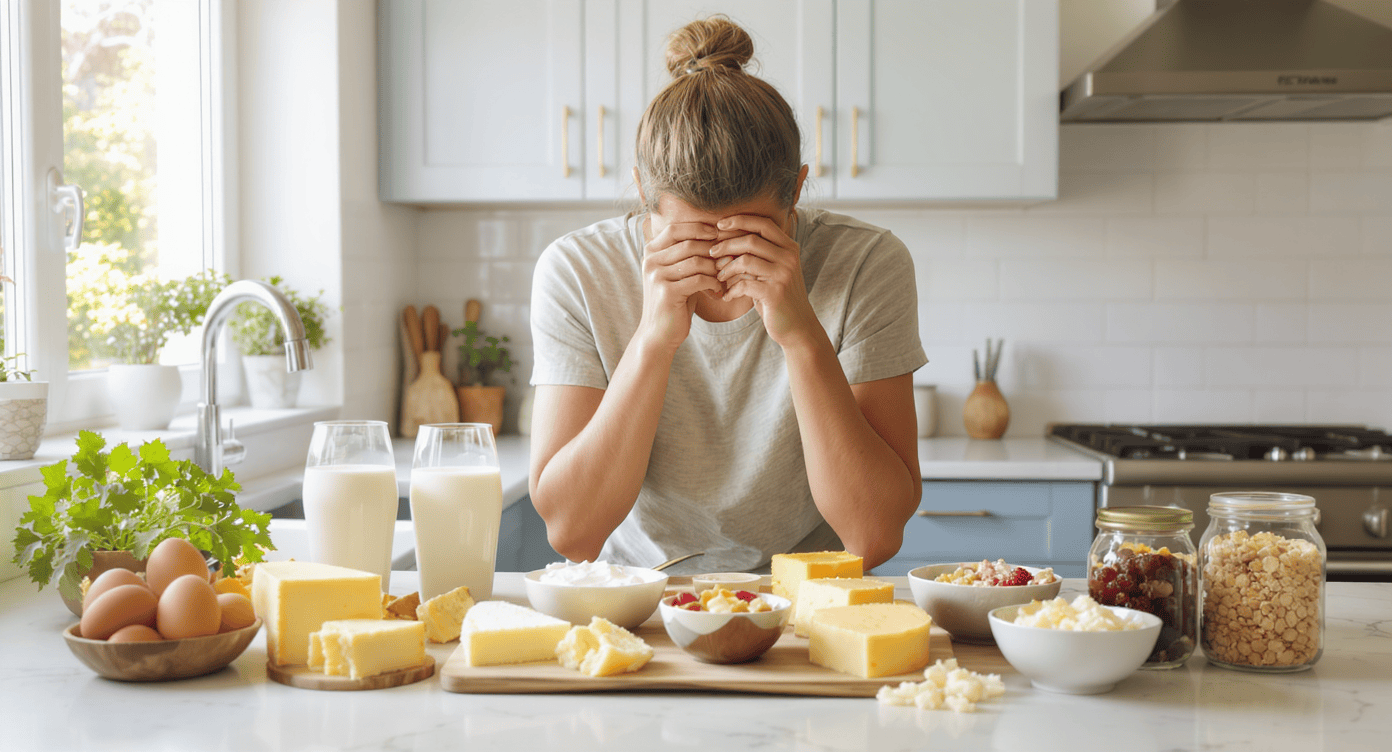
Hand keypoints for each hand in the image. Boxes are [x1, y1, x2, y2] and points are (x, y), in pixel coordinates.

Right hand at [638, 220, 723, 351]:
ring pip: (696, 261)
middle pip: (689, 244)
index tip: (717, 234)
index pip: (675, 229)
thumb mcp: (678, 274)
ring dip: (715, 269)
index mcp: (650, 253)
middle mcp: (650, 261)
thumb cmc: (674, 302)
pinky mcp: (667, 292)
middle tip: (728, 260)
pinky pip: (699, 279)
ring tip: (723, 277)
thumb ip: (689, 256)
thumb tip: (717, 237)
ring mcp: (657, 276)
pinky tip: (717, 291)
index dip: (698, 228)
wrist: (658, 334)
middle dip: (712, 251)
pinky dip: (713, 283)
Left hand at [710, 214, 818, 346]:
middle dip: (726, 244)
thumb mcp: (771, 271)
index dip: (740, 220)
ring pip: (745, 260)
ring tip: (719, 277)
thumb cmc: (778, 297)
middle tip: (712, 252)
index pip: (763, 223)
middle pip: (751, 239)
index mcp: (789, 247)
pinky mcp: (775, 293)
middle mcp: (789, 258)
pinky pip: (744, 284)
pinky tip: (727, 296)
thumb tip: (724, 243)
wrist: (797, 327)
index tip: (720, 224)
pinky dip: (731, 289)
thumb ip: (757, 256)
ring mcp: (784, 274)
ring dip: (726, 268)